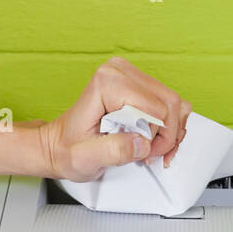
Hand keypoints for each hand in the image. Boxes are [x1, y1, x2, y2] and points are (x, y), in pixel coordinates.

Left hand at [38, 57, 191, 181]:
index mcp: (107, 83)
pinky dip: (168, 125)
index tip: (145, 154)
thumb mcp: (86, 159)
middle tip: (151, 154)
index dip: (158, 138)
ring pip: (173, 102)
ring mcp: (130, 75)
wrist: (59, 145)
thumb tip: (142, 143)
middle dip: (167, 135)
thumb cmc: (68, 150)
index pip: (156, 109)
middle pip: (169, 103)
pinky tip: (154, 139)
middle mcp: (120, 72)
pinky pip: (167, 102)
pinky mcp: (137, 83)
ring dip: (170, 131)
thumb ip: (113, 152)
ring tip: (152, 149)